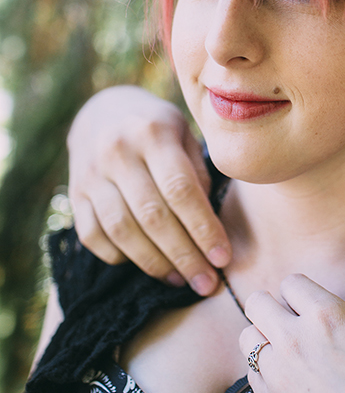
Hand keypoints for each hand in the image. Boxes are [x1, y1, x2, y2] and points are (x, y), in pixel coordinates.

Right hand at [67, 86, 229, 295]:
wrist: (103, 110)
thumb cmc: (159, 127)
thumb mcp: (186, 133)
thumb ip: (198, 171)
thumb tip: (209, 221)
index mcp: (153, 134)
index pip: (181, 190)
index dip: (203, 229)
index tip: (223, 258)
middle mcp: (117, 153)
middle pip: (152, 216)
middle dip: (183, 255)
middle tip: (206, 281)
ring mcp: (90, 175)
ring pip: (120, 230)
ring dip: (154, 263)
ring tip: (182, 280)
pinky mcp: (74, 194)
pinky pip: (92, 236)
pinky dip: (119, 257)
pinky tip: (146, 265)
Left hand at [240, 276, 344, 392]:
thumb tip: (340, 340)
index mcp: (330, 317)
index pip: (293, 283)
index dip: (302, 294)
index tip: (310, 305)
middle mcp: (295, 338)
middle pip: (258, 303)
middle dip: (273, 309)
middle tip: (292, 325)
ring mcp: (274, 372)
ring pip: (247, 337)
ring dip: (263, 339)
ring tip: (286, 354)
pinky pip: (250, 372)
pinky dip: (262, 371)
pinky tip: (286, 383)